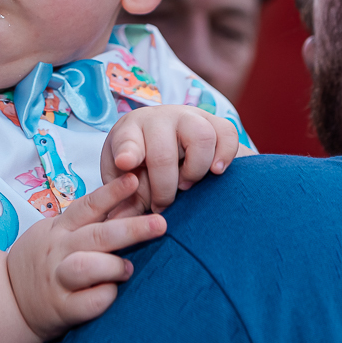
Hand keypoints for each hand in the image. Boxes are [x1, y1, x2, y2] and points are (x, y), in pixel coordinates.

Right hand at [6, 174, 165, 340]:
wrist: (8, 298)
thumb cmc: (42, 261)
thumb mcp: (56, 233)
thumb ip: (89, 222)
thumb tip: (132, 203)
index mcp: (60, 229)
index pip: (88, 205)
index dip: (112, 192)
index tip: (135, 178)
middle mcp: (59, 251)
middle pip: (98, 235)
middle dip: (132, 229)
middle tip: (160, 224)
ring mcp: (58, 280)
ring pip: (87, 267)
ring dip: (114, 266)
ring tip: (128, 269)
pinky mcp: (61, 309)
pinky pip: (89, 303)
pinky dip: (105, 297)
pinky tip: (112, 293)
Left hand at [101, 105, 239, 218]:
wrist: (165, 145)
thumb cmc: (141, 167)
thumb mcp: (125, 182)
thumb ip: (122, 202)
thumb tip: (113, 225)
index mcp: (130, 131)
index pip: (126, 140)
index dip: (127, 152)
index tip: (125, 164)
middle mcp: (159, 119)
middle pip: (164, 153)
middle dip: (164, 187)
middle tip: (163, 203)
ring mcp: (189, 117)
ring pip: (200, 137)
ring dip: (195, 169)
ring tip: (187, 186)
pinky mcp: (215, 122)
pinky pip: (228, 133)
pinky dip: (225, 155)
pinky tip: (216, 171)